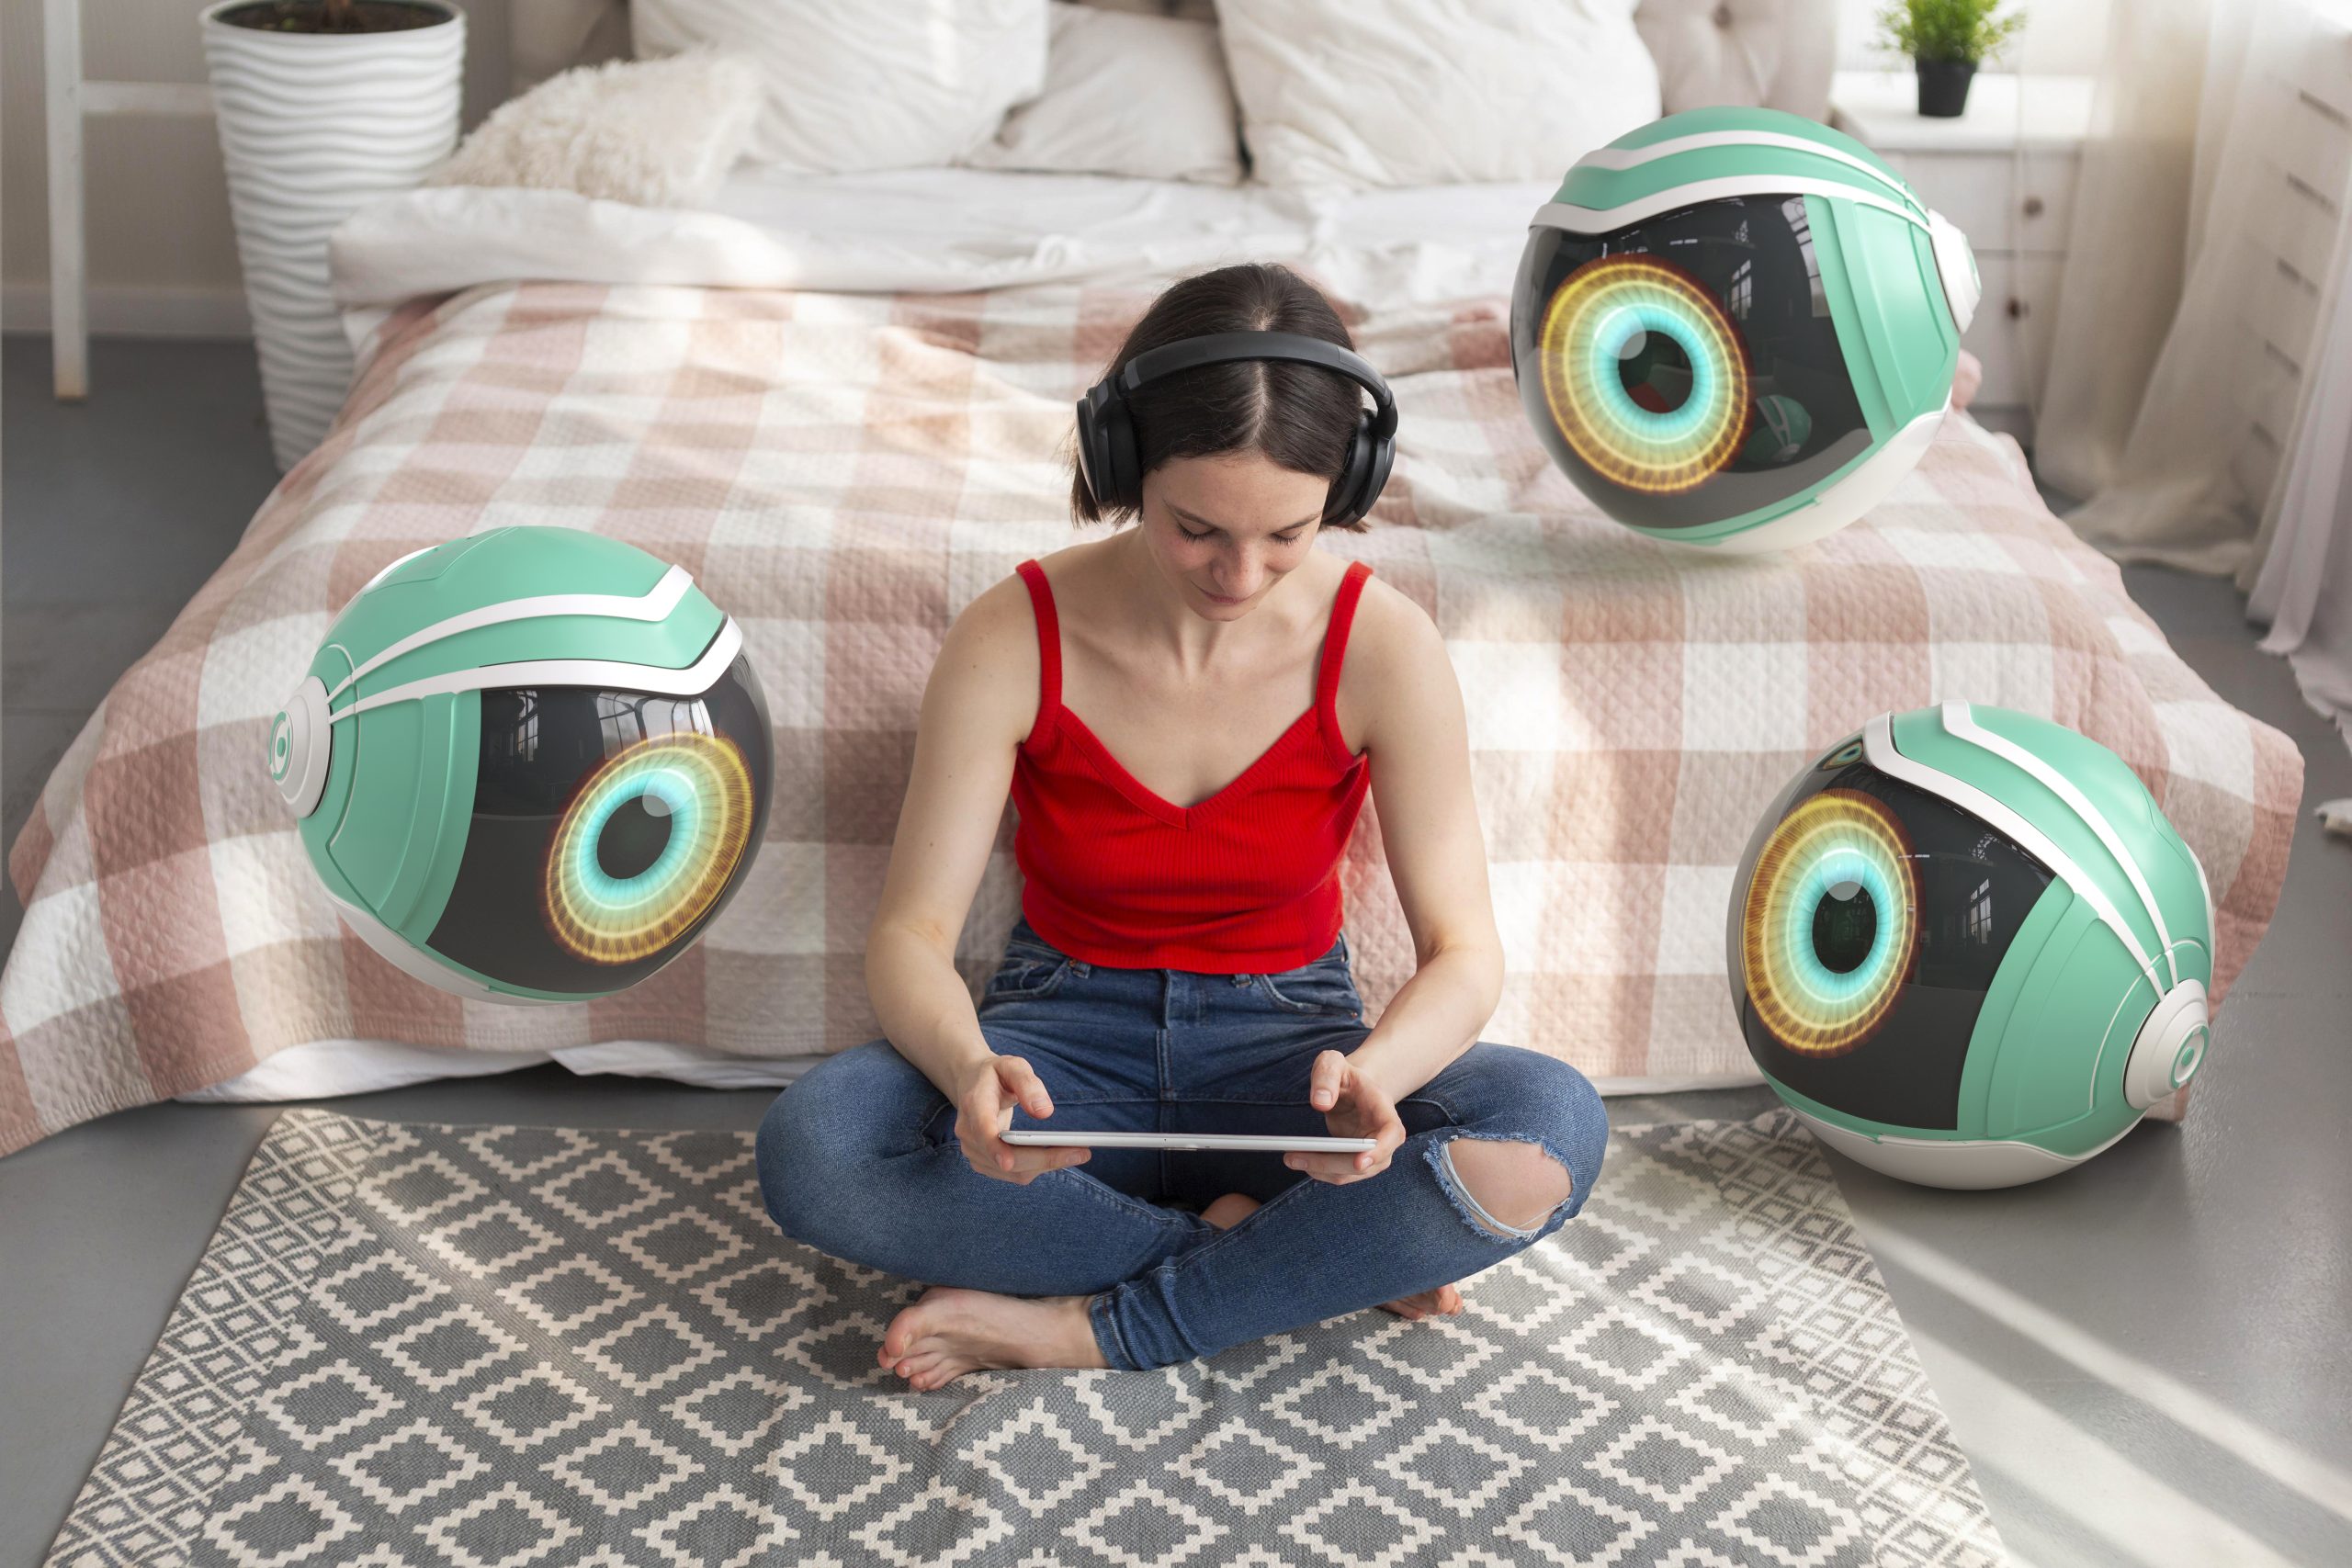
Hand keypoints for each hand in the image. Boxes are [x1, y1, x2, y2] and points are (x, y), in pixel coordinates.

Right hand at [952, 1053, 1089, 1184]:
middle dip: (1043, 1160)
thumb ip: (1028, 1083)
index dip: (994, 1148)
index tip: (1008, 1162)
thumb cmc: (996, 1075)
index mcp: (974, 1104)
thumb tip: (1044, 1112)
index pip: (982, 1130)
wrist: (972, 1084)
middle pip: (1005, 1159)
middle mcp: (969, 1132)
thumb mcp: (1012, 1066)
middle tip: (1081, 1153)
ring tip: (1077, 1153)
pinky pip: (1013, 1174)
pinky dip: (1037, 1168)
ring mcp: (973, 1151)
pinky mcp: (983, 1162)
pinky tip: (1057, 1156)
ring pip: (1012, 1171)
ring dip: (1044, 1165)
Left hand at [1283, 1048, 1407, 1184]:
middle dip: (1332, 1164)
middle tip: (1295, 1157)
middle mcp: (1384, 1135)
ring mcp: (1374, 1152)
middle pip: (1367, 1162)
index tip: (1359, 1162)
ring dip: (1322, 1171)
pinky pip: (1342, 1173)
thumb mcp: (1332, 1063)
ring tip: (1291, 1158)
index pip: (1391, 1133)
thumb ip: (1326, 1076)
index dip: (1379, 1150)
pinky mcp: (1357, 1161)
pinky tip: (1300, 1160)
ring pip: (1352, 1173)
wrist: (1352, 1089)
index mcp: (1383, 1108)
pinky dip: (1321, 1171)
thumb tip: (1320, 1102)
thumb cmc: (1343, 1075)